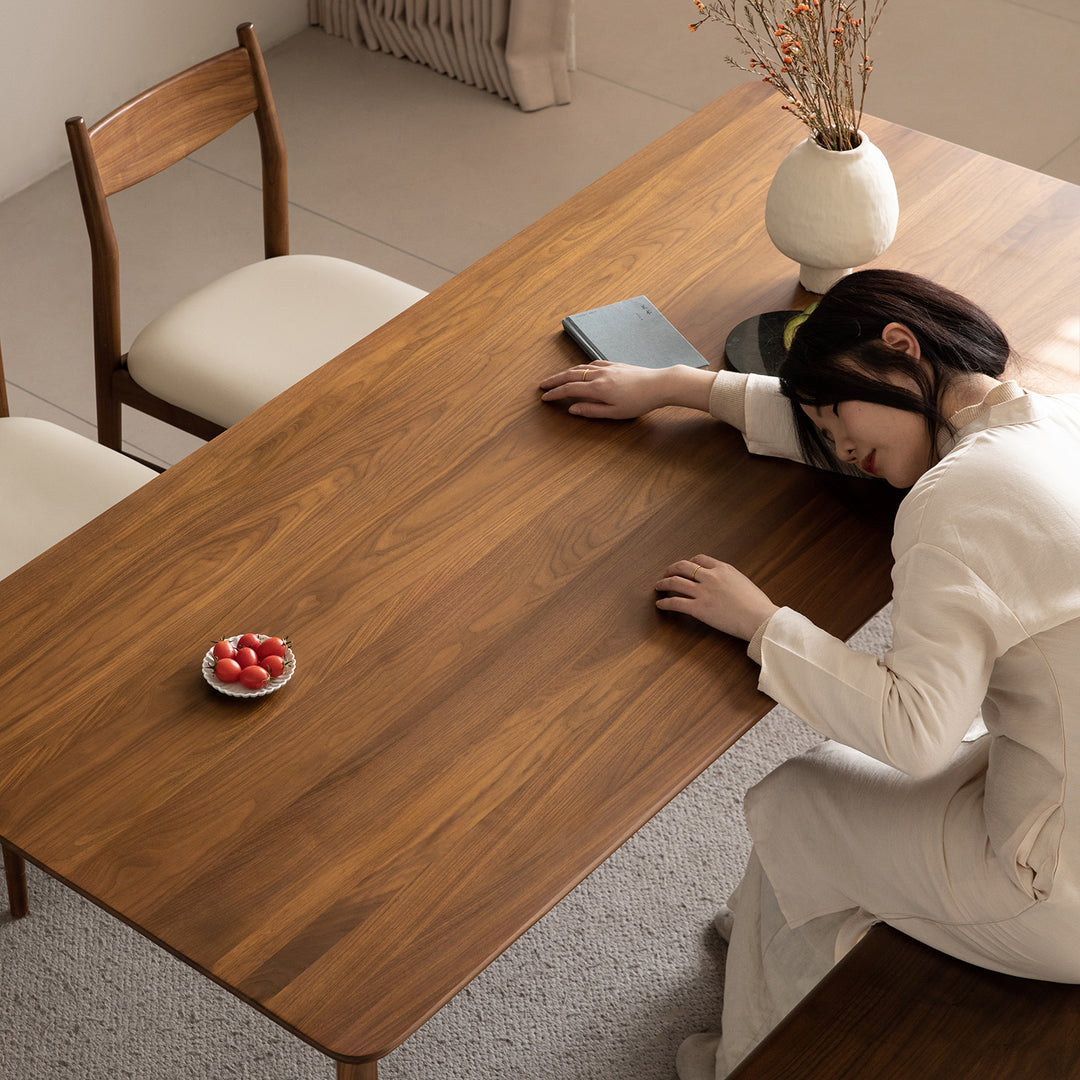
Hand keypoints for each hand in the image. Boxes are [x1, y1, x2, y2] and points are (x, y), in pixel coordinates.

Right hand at [538, 360, 713, 418]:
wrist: (659, 385)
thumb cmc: (639, 402)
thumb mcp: (615, 413)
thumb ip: (591, 410)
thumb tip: (572, 409)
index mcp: (598, 388)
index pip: (569, 389)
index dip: (555, 393)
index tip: (544, 397)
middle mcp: (599, 375)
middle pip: (570, 375)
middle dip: (554, 380)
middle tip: (542, 385)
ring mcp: (607, 367)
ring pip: (580, 367)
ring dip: (565, 372)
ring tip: (556, 378)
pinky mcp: (615, 365)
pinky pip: (592, 363)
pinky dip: (581, 367)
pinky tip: (580, 370)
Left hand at [654, 554, 778, 641]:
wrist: (760, 618)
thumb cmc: (758, 605)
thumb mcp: (744, 583)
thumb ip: (730, 580)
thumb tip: (725, 584)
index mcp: (723, 569)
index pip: (700, 559)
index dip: (688, 562)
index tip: (684, 567)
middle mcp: (711, 576)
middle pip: (683, 566)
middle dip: (671, 569)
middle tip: (666, 574)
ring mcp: (703, 592)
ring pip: (675, 582)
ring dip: (663, 583)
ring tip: (658, 586)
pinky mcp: (699, 608)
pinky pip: (675, 603)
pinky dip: (664, 603)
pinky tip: (660, 604)